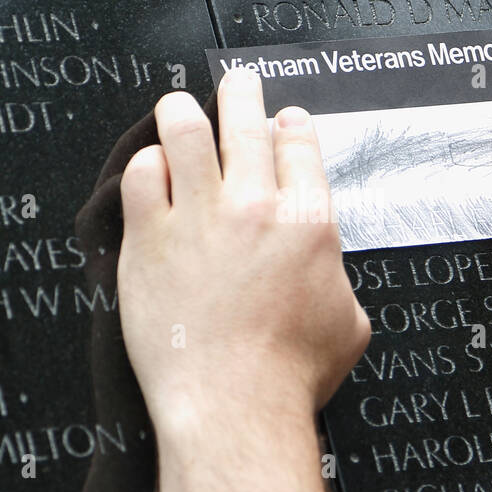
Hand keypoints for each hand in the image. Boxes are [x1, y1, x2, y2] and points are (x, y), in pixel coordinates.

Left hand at [116, 68, 370, 443]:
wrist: (233, 406)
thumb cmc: (289, 377)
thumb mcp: (348, 324)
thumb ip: (336, 280)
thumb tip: (323, 271)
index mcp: (308, 222)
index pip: (298, 146)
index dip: (290, 124)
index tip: (283, 120)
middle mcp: (255, 207)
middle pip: (246, 124)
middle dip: (242, 94)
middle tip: (238, 85)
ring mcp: (199, 217)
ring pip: (187, 131)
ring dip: (183, 111)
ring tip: (177, 106)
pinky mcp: (151, 238)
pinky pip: (143, 176)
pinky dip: (148, 165)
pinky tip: (149, 168)